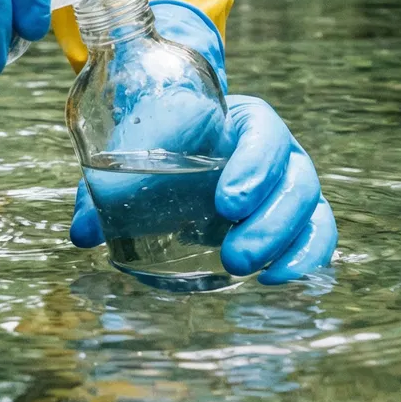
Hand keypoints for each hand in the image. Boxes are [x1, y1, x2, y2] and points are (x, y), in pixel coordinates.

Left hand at [72, 95, 336, 283]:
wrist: (185, 136)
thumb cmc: (165, 139)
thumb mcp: (138, 148)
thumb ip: (109, 184)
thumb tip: (83, 233)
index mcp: (244, 120)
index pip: (263, 133)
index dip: (254, 167)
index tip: (227, 202)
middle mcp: (278, 151)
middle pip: (296, 179)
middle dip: (270, 222)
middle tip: (235, 257)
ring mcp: (290, 185)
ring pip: (311, 210)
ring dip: (287, 245)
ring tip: (251, 274)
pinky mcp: (295, 218)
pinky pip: (317, 235)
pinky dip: (305, 258)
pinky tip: (274, 281)